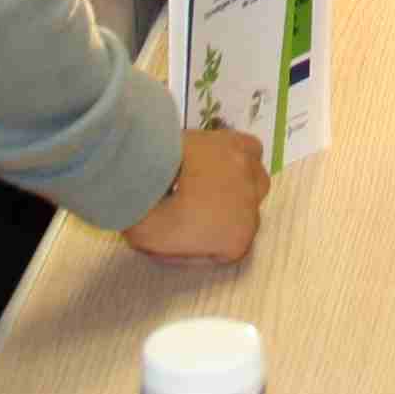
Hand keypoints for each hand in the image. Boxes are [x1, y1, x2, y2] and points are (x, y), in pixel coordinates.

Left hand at [123, 123, 271, 263]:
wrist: (139, 172)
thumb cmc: (148, 215)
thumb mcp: (161, 249)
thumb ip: (185, 251)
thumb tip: (187, 241)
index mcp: (236, 239)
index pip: (229, 249)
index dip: (205, 244)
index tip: (184, 238)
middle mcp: (251, 206)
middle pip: (246, 214)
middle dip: (224, 213)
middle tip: (193, 209)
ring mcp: (247, 171)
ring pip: (255, 182)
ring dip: (237, 185)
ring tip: (207, 182)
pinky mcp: (237, 142)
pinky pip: (251, 152)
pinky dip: (239, 158)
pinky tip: (218, 159)